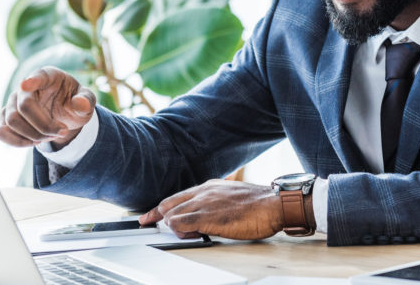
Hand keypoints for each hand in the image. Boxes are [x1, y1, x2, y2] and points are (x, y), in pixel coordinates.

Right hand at [0, 66, 94, 148]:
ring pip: (12, 121)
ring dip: (32, 135)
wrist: (64, 115)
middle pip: (24, 107)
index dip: (32, 81)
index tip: (26, 84)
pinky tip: (33, 142)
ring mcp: (13, 102)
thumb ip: (87, 100)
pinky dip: (17, 141)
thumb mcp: (87, 101)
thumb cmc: (74, 102)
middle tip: (62, 131)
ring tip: (50, 137)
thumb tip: (80, 104)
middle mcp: (25, 87)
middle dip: (44, 126)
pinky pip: (1, 132)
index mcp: (48, 76)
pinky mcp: (5, 118)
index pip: (38, 76)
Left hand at [138, 180, 290, 239]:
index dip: (162, 207)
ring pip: (173, 213)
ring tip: (178, 232)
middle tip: (145, 223)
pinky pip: (182, 223)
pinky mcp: (209, 217)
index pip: (178, 196)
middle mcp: (204, 192)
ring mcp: (206, 204)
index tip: (151, 214)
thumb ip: (215, 204)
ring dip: (171, 225)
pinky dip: (177, 229)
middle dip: (156, 214)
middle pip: (170, 203)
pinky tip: (182, 233)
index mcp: (210, 186)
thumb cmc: (259, 204)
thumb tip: (204, 217)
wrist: (274, 205)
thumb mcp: (232, 198)